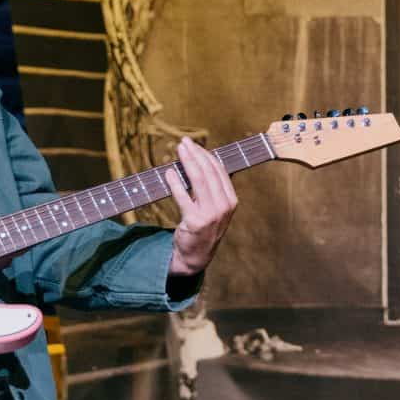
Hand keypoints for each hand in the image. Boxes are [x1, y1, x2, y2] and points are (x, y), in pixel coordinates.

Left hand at [165, 136, 238, 276]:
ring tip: (178, 150)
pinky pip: (183, 197)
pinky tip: (169, 173)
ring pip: (199, 181)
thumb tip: (200, 162)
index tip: (194, 145)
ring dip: (187, 162)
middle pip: (209, 173)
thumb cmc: (204, 229)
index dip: (206, 155)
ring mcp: (211, 215)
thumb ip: (212, 189)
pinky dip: (175, 183)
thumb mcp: (215, 209)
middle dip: (196, 154)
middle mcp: (224, 207)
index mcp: (231, 201)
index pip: (219, 171)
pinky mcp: (195, 222)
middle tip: (184, 142)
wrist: (196, 256)